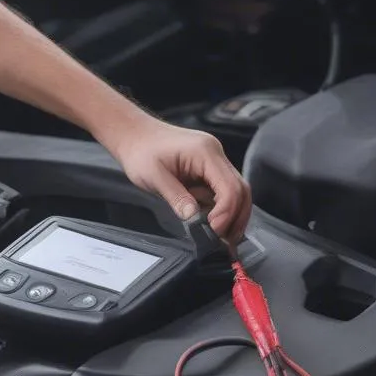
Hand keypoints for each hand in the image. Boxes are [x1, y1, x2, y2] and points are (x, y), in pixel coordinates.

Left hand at [109, 118, 252, 247]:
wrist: (134, 136)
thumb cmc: (141, 151)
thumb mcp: (153, 176)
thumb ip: (176, 197)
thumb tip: (194, 219)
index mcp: (205, 152)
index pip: (230, 187)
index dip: (226, 213)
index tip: (214, 231)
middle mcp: (215, 154)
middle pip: (241, 190)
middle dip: (235, 218)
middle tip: (223, 240)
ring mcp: (214, 161)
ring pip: (236, 192)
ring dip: (230, 215)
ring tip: (217, 234)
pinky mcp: (209, 168)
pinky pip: (223, 191)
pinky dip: (220, 208)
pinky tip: (208, 220)